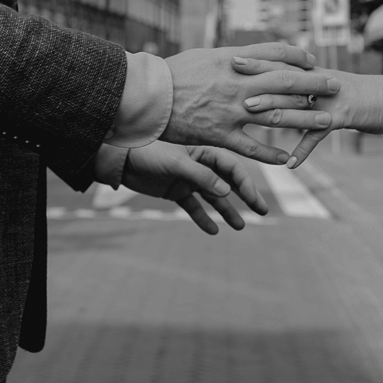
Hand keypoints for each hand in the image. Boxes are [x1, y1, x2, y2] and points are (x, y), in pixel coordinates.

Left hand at [120, 141, 269, 233]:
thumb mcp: (177, 164)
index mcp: (203, 152)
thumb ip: (201, 177)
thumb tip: (227, 191)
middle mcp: (200, 165)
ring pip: (213, 197)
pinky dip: (203, 218)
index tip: (255, 199)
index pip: (231, 167)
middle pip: (228, 182)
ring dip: (227, 211)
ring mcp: (189, 179)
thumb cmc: (149, 154)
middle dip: (245, 196)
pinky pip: (193, 207)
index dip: (245, 182)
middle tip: (262, 211)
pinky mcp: (176, 191)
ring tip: (240, 226)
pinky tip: (213, 230)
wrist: (121, 161)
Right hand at [163, 42, 340, 163]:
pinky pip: (252, 147)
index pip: (275, 55)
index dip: (298, 58)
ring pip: (277, 115)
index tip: (314, 62)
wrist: (147, 96)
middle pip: (286, 82)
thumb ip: (230, 57)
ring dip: (305, 118)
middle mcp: (239, 84)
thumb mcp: (204, 54)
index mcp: (234, 61)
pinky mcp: (220, 135)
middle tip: (335, 86)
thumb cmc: (172, 73)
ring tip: (327, 121)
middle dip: (313, 84)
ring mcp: (232, 111)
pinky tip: (288, 157)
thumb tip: (247, 54)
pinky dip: (271, 153)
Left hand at [242, 70, 382, 167]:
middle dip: (255, 77)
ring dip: (273, 107)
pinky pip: (320, 133)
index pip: (281, 65)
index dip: (257, 61)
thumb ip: (311, 90)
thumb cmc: (365, 94)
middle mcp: (320, 84)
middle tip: (228, 76)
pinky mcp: (344, 116)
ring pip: (298, 102)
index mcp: (315, 75)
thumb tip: (289, 92)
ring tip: (249, 112)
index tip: (231, 57)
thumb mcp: (335, 89)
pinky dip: (305, 149)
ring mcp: (331, 99)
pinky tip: (291, 163)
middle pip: (282, 78)